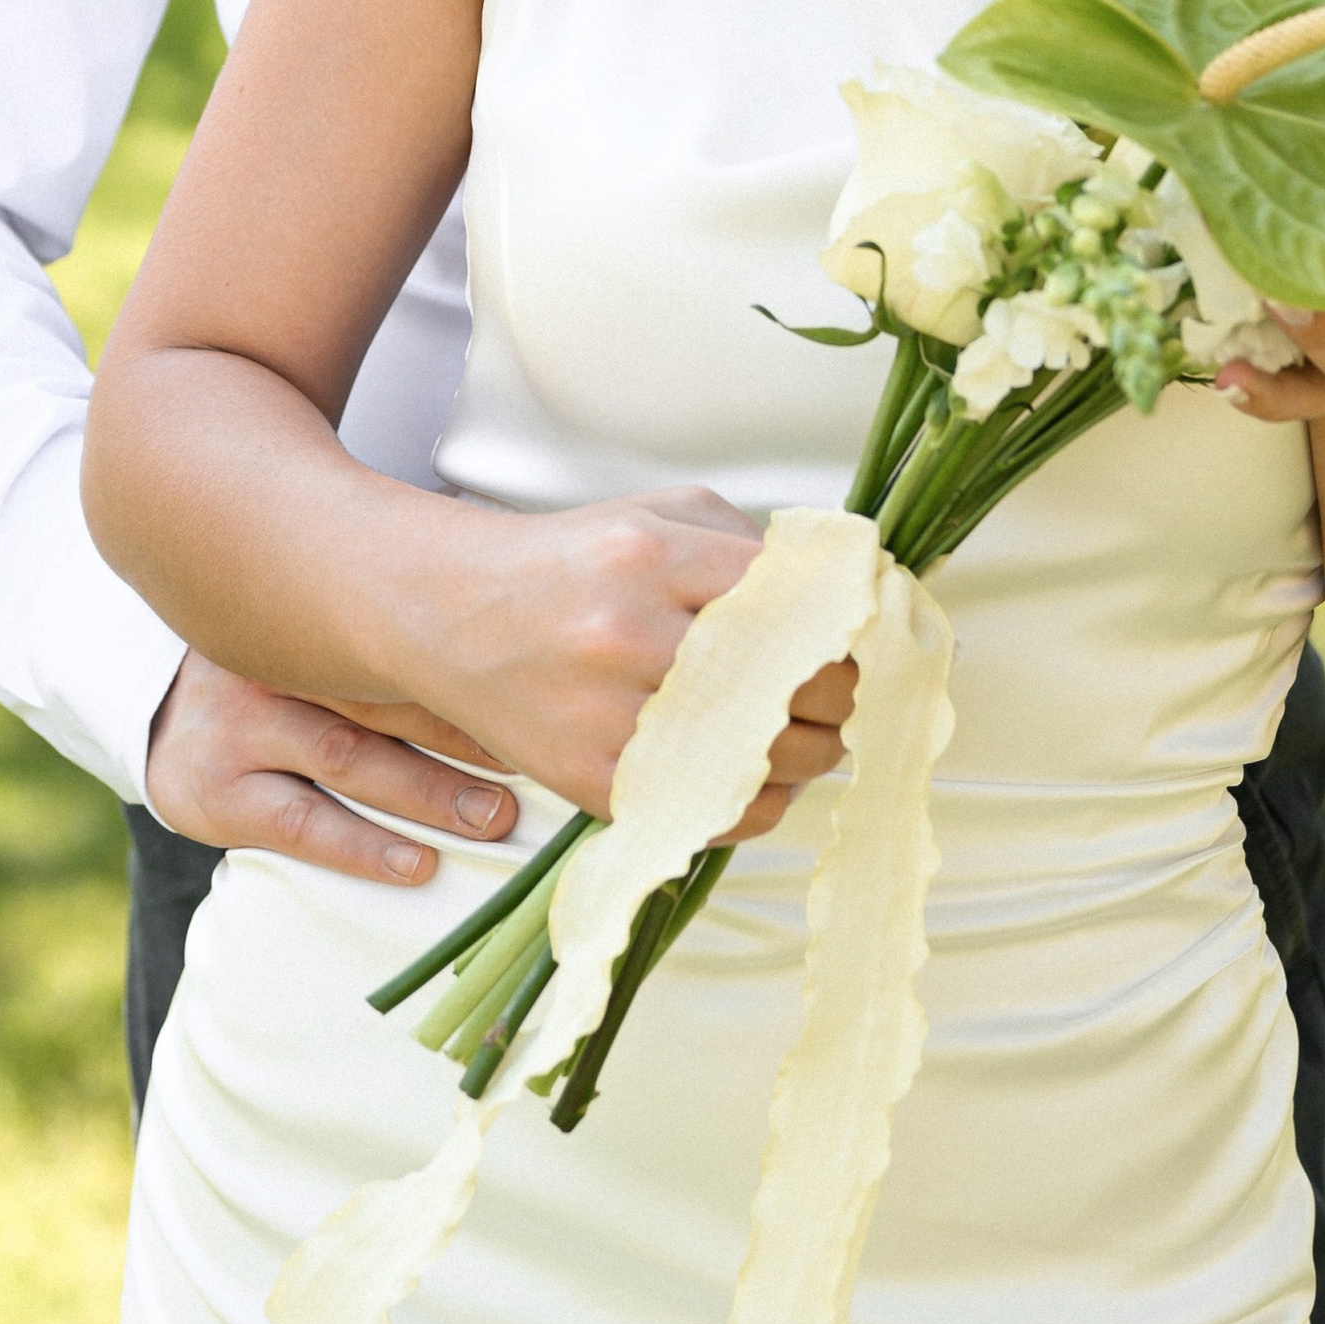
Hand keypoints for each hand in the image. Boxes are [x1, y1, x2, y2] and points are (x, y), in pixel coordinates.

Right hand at [144, 650, 521, 884]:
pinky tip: (416, 863)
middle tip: (533, 763)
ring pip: (350, 759)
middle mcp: (274, 663)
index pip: (401, 634)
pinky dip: (363, 847)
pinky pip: (302, 823)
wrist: (154, 706)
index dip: (472, 662)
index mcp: (306, 615)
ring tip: (493, 819)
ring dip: (429, 792)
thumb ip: (386, 625)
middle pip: (383, 695)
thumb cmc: (274, 668)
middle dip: (464, 731)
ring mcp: (241, 727)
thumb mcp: (313, 629)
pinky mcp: (216, 793)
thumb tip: (510, 623)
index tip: (538, 687)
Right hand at [424, 482, 856, 832]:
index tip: (869, 635)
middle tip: (850, 689)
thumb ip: (748, 543)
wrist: (454, 614)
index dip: (852, 625)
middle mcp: (629, 634)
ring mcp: (610, 715)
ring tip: (814, 732)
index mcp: (650, 557)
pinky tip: (764, 772)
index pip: (795, 599)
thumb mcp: (657, 513)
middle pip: (792, 683)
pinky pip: (716, 810)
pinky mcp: (593, 781)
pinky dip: (761, 800)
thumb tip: (844, 592)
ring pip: (766, 756)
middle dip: (844, 692)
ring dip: (815, 751)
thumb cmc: (568, 566)